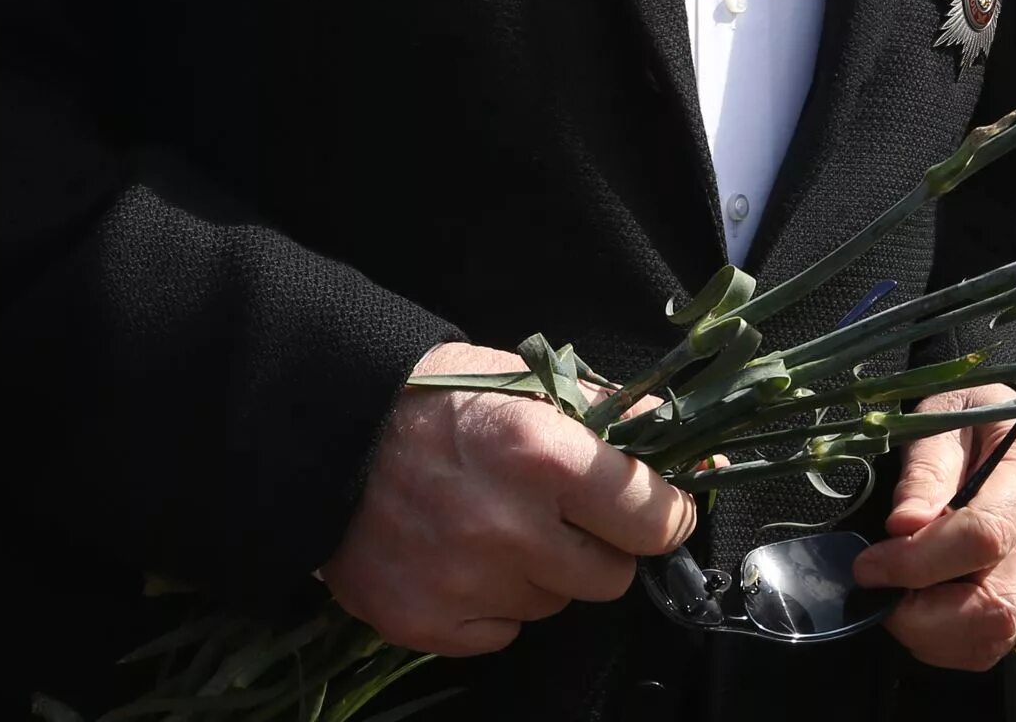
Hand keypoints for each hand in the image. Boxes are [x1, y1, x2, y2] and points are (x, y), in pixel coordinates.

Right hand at [319, 342, 696, 656]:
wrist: (327, 432)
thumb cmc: (436, 399)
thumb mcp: (530, 382)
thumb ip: (612, 418)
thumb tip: (687, 456)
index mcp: (545, 457)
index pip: (652, 520)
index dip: (666, 515)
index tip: (661, 510)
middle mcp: (510, 528)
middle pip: (610, 576)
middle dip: (601, 547)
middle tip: (564, 515)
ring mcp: (465, 583)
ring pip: (554, 604)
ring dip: (542, 572)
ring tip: (497, 525)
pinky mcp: (424, 622)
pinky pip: (500, 634)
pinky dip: (492, 604)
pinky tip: (464, 557)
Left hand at [851, 384, 1015, 670]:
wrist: (1011, 431)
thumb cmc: (972, 418)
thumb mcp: (943, 415)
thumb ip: (926, 468)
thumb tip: (904, 525)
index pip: (986, 534)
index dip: (919, 560)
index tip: (869, 565)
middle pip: (999, 603)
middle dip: (924, 614)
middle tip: (879, 593)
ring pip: (998, 634)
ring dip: (932, 634)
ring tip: (896, 600)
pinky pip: (994, 645)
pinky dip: (947, 643)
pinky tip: (920, 610)